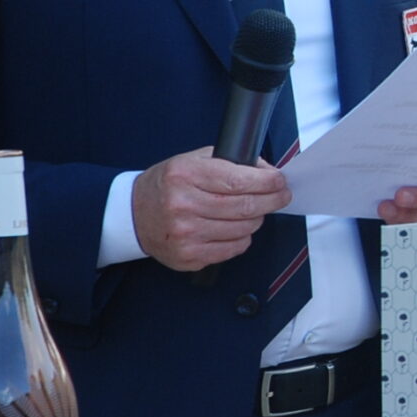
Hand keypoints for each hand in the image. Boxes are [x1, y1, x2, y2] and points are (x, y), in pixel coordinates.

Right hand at [133, 147, 290, 270]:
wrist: (134, 214)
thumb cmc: (169, 184)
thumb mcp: (194, 161)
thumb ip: (230, 162)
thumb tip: (267, 171)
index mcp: (185, 175)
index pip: (239, 180)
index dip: (268, 181)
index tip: (281, 181)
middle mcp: (183, 205)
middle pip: (245, 206)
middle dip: (272, 200)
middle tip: (282, 196)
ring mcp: (185, 234)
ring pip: (243, 229)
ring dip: (257, 219)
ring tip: (254, 210)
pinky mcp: (188, 256)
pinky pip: (233, 248)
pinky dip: (243, 237)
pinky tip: (236, 228)